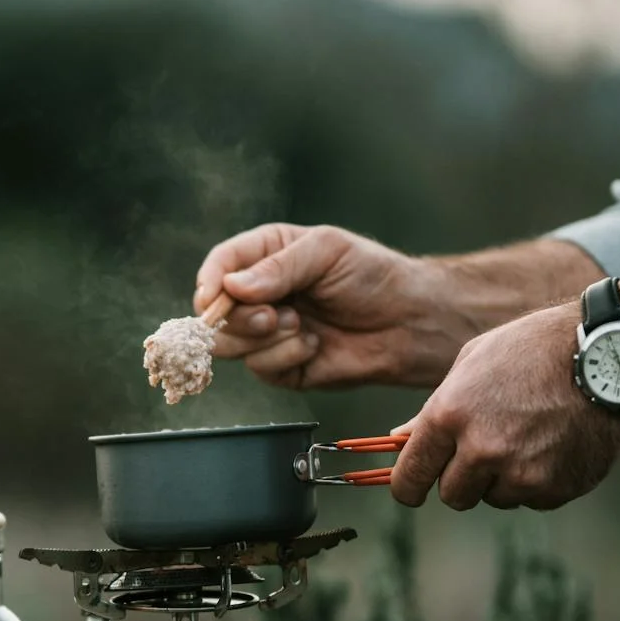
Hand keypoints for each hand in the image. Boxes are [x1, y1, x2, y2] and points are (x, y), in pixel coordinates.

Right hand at [193, 224, 476, 389]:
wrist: (408, 322)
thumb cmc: (373, 276)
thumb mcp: (326, 251)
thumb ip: (278, 266)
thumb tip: (231, 286)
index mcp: (265, 256)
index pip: (219, 267)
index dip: (210, 283)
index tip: (214, 298)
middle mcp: (260, 295)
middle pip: (216, 313)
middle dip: (240, 318)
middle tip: (273, 316)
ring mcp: (268, 333)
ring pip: (231, 344)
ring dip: (264, 339)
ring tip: (301, 326)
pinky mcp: (281, 366)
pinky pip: (261, 368)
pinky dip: (285, 358)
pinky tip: (314, 346)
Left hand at [390, 304, 619, 510]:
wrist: (609, 354)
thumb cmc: (533, 350)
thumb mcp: (472, 364)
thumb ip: (432, 410)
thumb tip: (397, 441)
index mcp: (451, 416)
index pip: (410, 477)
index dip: (408, 487)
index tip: (412, 488)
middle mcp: (483, 449)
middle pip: (452, 496)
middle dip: (461, 479)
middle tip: (483, 451)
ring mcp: (523, 473)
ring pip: (495, 499)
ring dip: (502, 479)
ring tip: (527, 437)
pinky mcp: (557, 488)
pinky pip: (533, 500)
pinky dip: (538, 482)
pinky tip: (553, 445)